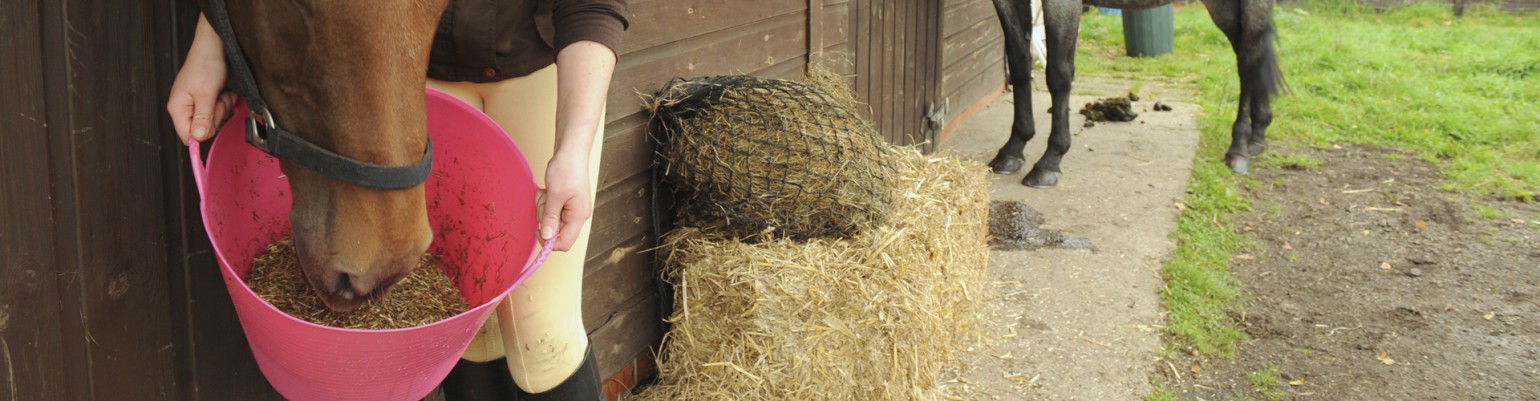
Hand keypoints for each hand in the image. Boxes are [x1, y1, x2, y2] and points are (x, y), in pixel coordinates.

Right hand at [167, 14, 235, 144]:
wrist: (215, 47)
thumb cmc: (206, 65)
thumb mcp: (206, 93)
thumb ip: (202, 117)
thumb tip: (197, 137)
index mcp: (178, 108)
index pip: (187, 136)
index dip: (202, 133)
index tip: (212, 119)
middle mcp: (185, 108)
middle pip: (204, 129)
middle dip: (216, 115)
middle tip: (216, 98)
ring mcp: (197, 104)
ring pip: (215, 120)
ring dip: (223, 106)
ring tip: (220, 91)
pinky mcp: (208, 100)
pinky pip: (220, 110)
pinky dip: (226, 101)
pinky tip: (224, 91)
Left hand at [536, 152, 592, 251]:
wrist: (571, 151)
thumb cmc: (566, 169)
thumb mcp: (555, 195)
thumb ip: (550, 218)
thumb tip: (546, 237)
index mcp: (579, 216)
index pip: (565, 243)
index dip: (549, 242)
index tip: (536, 230)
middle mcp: (577, 216)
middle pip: (556, 232)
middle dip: (544, 218)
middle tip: (544, 201)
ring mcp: (571, 209)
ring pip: (551, 220)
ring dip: (543, 208)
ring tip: (546, 192)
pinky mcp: (566, 203)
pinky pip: (551, 211)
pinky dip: (545, 202)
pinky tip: (547, 190)